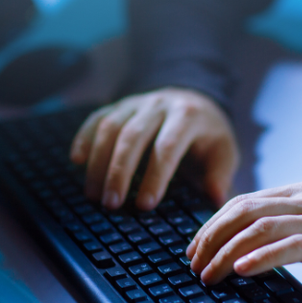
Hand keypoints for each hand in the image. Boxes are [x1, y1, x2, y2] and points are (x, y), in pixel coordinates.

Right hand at [69, 87, 238, 210]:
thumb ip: (220, 173)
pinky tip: (76, 161)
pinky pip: (97, 118)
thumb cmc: (207, 134)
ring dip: (98, 161)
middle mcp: (159, 105)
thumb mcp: (224, 150)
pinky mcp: (118, 104)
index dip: (155, 176)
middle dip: (119, 171)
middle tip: (110, 204)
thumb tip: (215, 198)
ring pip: (111, 127)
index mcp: (188, 116)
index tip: (145, 205)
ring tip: (93, 194)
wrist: (193, 97)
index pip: (167, 147)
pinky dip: (84, 138)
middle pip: (133, 136)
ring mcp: (136, 102)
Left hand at [187, 181, 301, 284]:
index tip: (196, 245)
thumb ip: (294, 216)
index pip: (244, 201)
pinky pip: (291, 247)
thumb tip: (255, 237)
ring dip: (227, 251)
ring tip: (209, 272)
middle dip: (211, 237)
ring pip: (260, 228)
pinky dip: (262, 258)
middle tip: (193, 262)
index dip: (214, 223)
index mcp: (301, 191)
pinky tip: (242, 271)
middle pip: (243, 211)